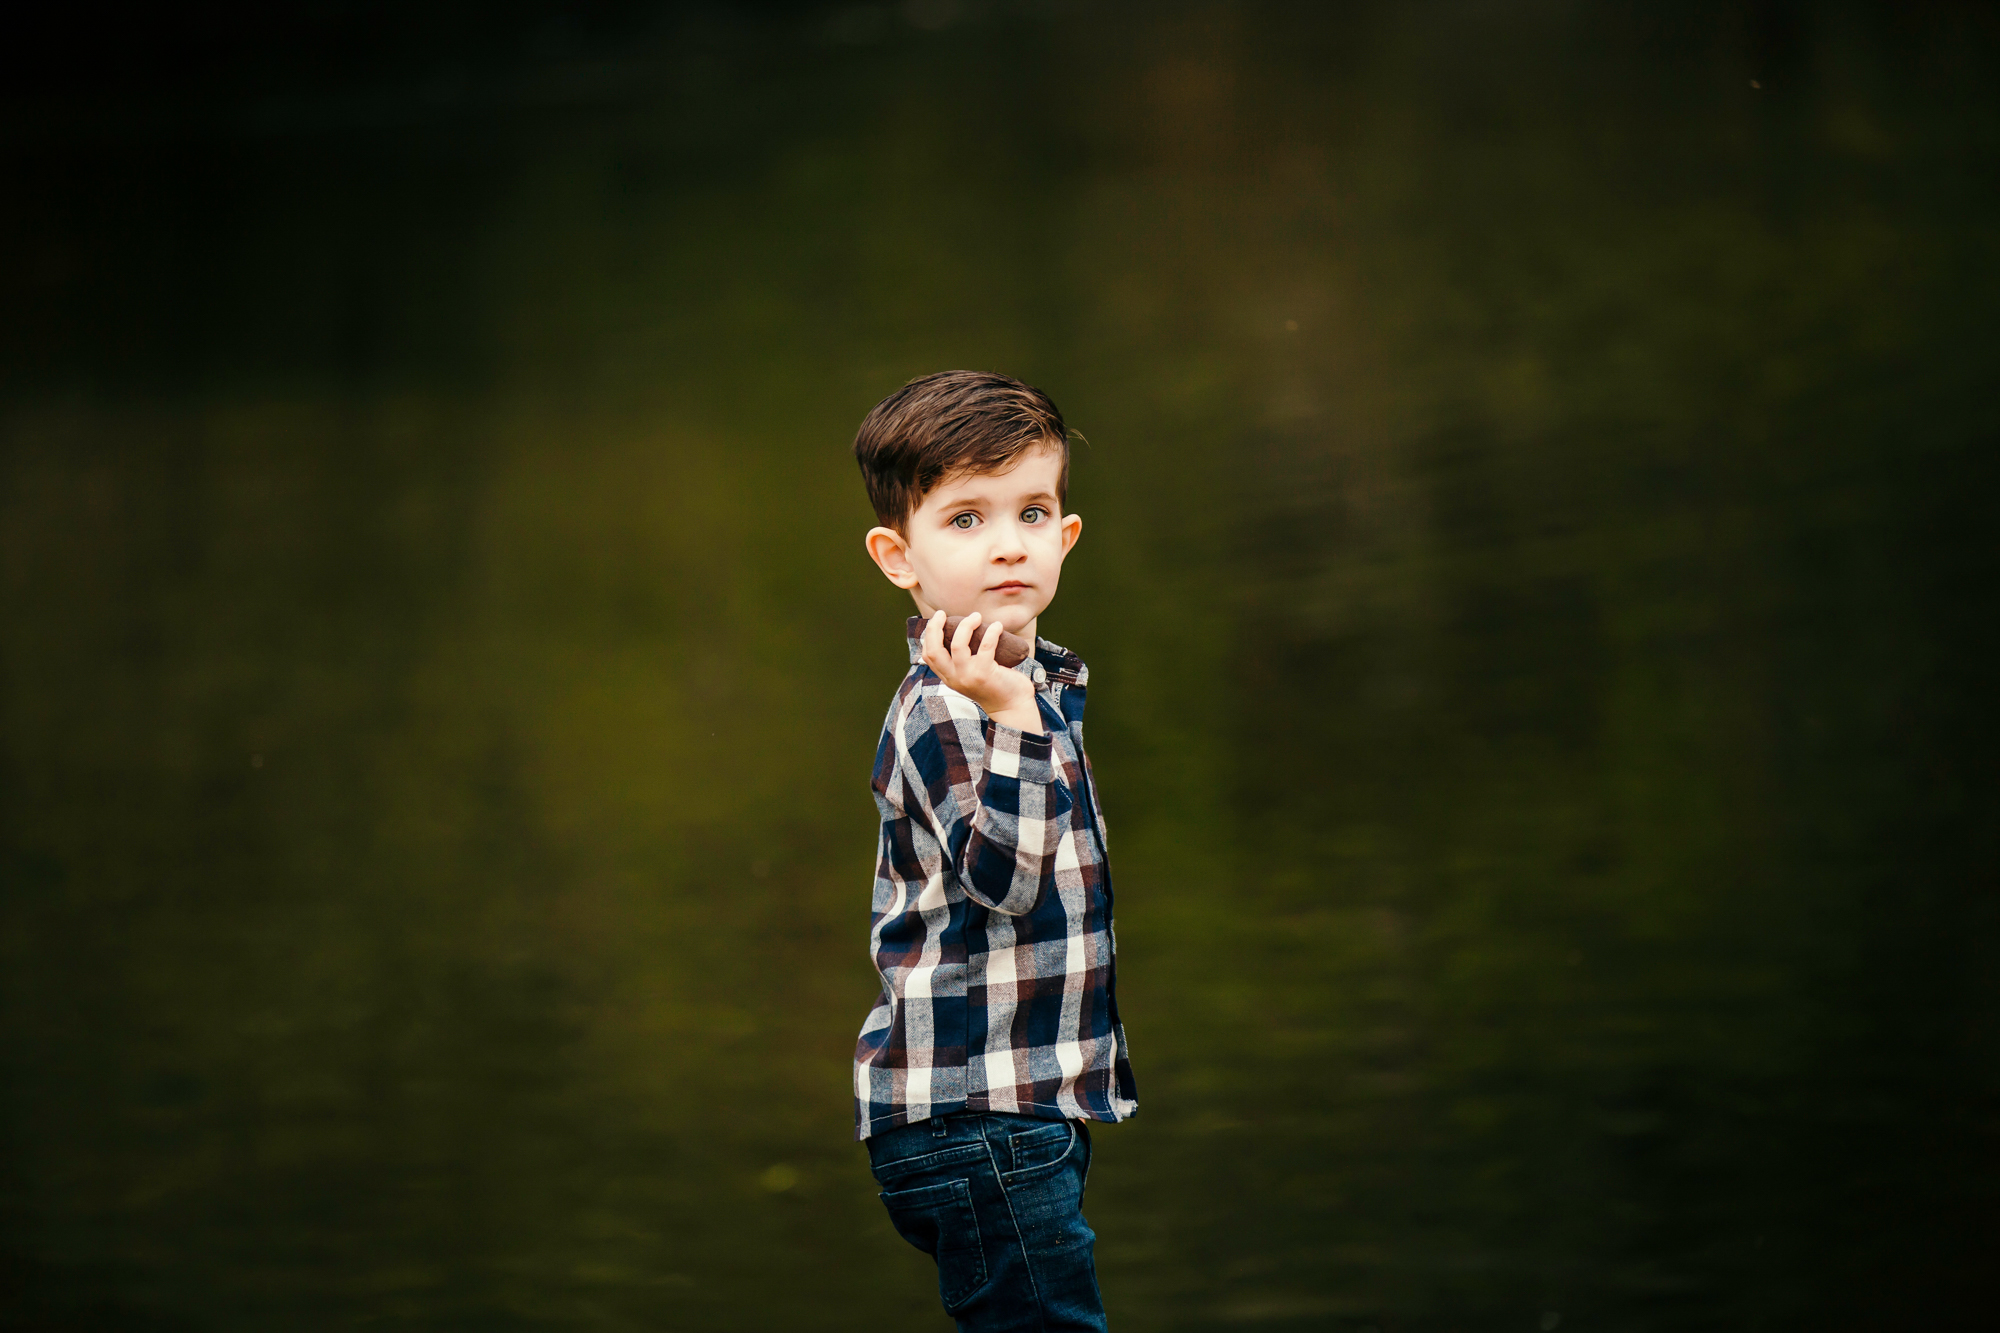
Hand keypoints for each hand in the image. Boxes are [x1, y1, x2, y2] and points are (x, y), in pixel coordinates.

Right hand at [920, 610, 1042, 734]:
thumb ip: (964, 662)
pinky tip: (998, 626)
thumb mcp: (971, 675)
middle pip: (934, 650)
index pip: (928, 656)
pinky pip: (985, 646)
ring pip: (957, 645)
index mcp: (949, 677)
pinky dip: (992, 632)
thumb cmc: (995, 686)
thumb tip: (965, 632)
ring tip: (976, 616)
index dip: (928, 635)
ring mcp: (968, 677)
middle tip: (942, 613)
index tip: (937, 620)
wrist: (1012, 707)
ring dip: (966, 625)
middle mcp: (954, 678)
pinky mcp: (984, 674)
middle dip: (934, 627)